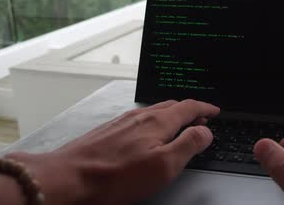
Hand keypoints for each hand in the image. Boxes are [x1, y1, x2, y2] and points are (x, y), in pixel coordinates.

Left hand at [5, 99, 219, 204]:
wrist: (68, 178)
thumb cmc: (115, 177)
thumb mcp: (163, 166)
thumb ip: (188, 145)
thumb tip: (205, 131)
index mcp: (158, 122)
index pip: (189, 107)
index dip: (205, 108)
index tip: (215, 111)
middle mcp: (141, 116)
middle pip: (172, 106)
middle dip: (190, 110)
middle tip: (201, 119)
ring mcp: (123, 122)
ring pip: (155, 111)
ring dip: (172, 115)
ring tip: (179, 124)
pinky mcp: (109, 130)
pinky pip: (139, 118)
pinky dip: (154, 120)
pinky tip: (148, 132)